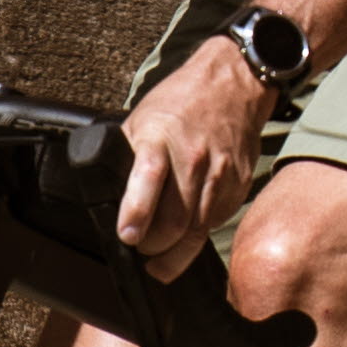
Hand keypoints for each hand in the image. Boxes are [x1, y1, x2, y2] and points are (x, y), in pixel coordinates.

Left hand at [114, 37, 269, 278]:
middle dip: (154, 247)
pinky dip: (199, 232)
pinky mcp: (239, 184)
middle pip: (175, 221)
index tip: (128, 236)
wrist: (232, 83)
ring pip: (198, 231)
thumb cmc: (180, 101)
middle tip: (142, 249)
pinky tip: (188, 230)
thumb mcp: (141, 120)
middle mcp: (193, 159)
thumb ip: (127, 157)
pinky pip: (216, 221)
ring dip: (176, 254)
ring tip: (160, 263)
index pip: (149, 179)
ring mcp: (220, 173)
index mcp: (160, 139)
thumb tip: (107, 193)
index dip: (137, 212)